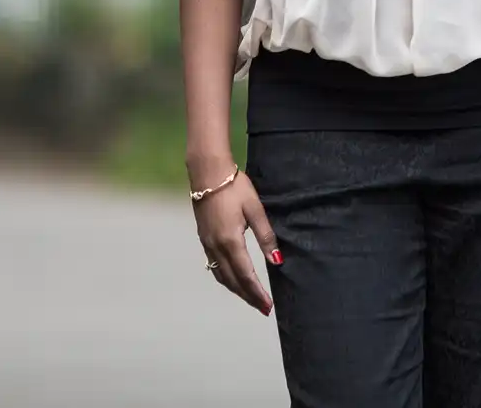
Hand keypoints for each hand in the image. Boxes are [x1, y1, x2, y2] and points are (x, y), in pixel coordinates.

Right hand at [190, 170, 280, 313]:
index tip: (268, 306)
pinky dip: (225, 278)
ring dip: (236, 289)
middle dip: (248, 296)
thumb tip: (277, 262)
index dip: (257, 293)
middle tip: (263, 308)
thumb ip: (266, 236)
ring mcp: (207, 243)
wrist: (207, 172)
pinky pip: (214, 265)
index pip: (246, 276)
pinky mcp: (204, 238)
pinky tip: (232, 279)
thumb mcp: (255, 209)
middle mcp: (216, 246)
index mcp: (231, 241)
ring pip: (221, 275)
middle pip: (232, 281)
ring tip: (250, 298)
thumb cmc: (235, 187)